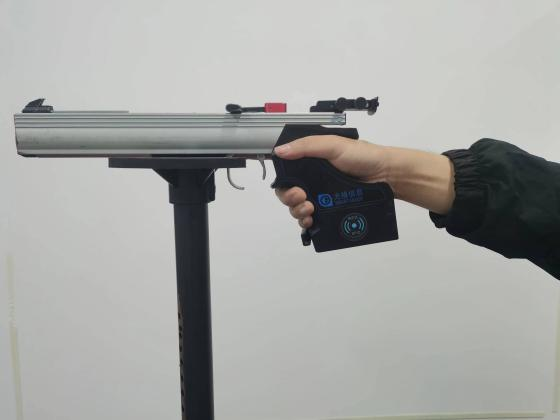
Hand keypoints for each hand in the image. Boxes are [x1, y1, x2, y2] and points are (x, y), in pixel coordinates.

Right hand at [274, 135, 454, 228]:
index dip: (284, 185)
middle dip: (290, 199)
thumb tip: (280, 151)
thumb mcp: (333, 145)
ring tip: (309, 209)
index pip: (287, 176)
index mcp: (310, 163)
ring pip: (298, 209)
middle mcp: (313, 181)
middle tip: (301, 198)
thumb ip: (306, 146)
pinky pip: (312, 220)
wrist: (386, 175)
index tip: (293, 188)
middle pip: (289, 195)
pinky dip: (307, 222)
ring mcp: (321, 197)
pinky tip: (311, 220)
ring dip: (298, 212)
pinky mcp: (330, 210)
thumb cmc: (363, 156)